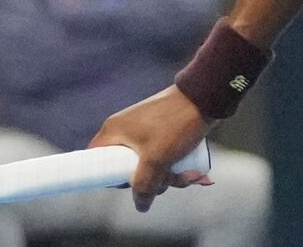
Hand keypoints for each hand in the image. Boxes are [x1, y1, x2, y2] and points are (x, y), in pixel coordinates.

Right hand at [89, 86, 214, 211]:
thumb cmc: (176, 125)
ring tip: (186, 177)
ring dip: (166, 176)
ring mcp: (145, 130)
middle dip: (149, 181)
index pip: (96, 161)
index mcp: (114, 131)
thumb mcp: (157, 160)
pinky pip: (160, 155)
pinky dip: (172, 165)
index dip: (109, 178)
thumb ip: (144, 186)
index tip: (129, 184)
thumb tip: (141, 206)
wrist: (206, 96)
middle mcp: (125, 129)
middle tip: (167, 182)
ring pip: (148, 164)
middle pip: (126, 168)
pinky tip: (189, 172)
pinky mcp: (162, 130)